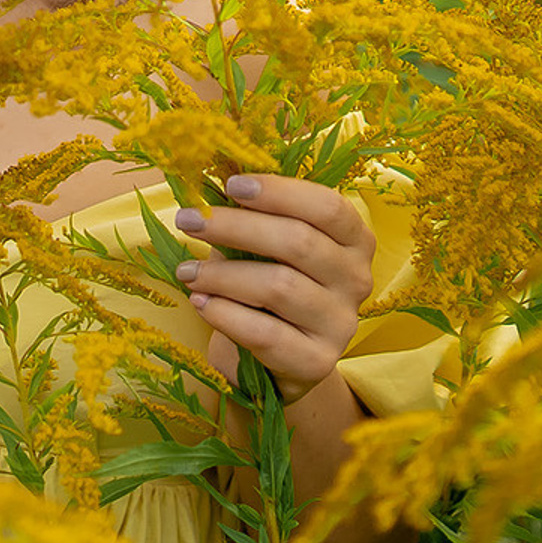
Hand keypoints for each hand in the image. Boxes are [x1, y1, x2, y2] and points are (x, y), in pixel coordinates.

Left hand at [173, 173, 373, 406]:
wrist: (279, 356)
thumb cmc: (268, 281)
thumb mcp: (264, 244)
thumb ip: (251, 214)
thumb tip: (208, 180)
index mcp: (353, 239)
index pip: (327, 207)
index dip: (279, 192)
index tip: (230, 185)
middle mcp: (356, 279)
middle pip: (299, 242)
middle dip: (235, 227)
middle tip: (188, 220)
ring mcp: (341, 323)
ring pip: (279, 286)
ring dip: (222, 274)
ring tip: (185, 271)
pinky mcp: (317, 362)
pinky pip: (266, 334)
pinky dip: (226, 314)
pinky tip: (200, 302)